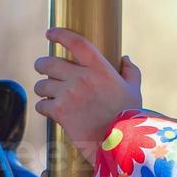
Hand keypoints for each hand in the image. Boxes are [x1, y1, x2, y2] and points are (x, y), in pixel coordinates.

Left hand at [32, 28, 142, 164]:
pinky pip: (42, 104)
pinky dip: (44, 107)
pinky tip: (50, 110)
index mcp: (99, 68)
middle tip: (42, 68)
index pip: (76, 42)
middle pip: (49, 62)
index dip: (60, 34)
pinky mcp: (60, 112)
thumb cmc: (129, 117)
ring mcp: (69, 94)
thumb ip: (130, 72)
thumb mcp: (134, 90)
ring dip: (43, 89)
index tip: (51, 33)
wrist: (121, 143)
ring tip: (48, 93)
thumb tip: (125, 58)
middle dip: (42, 65)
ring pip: (42, 85)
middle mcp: (81, 77)